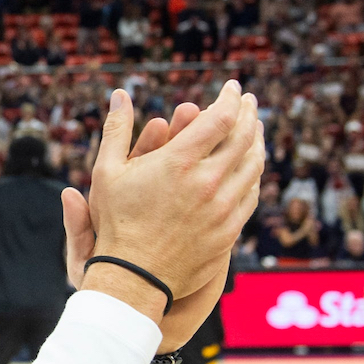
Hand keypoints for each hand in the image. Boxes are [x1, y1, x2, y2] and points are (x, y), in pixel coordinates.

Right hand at [82, 81, 262, 300]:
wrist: (134, 277)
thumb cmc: (115, 222)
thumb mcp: (107, 172)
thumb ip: (116, 129)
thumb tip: (119, 94)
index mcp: (179, 162)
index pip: (220, 118)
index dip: (230, 98)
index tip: (232, 87)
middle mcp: (207, 182)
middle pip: (243, 137)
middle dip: (248, 113)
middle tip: (248, 101)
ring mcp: (223, 208)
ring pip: (253, 165)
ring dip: (256, 141)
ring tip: (254, 127)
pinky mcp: (230, 230)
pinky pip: (250, 194)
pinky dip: (254, 172)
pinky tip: (250, 165)